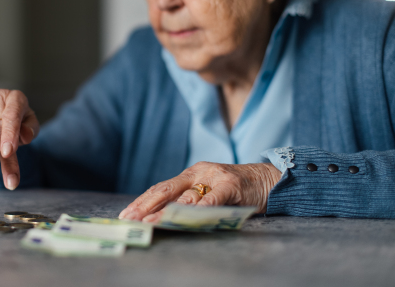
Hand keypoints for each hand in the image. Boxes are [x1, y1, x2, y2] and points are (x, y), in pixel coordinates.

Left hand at [118, 162, 281, 221]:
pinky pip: (215, 198)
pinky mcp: (232, 185)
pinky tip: (188, 217)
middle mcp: (199, 173)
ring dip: (168, 211)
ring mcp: (215, 177)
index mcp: (190, 174)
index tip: (125, 214)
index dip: (141, 201)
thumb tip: (160, 218)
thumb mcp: (209, 191)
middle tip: (130, 219)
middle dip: (145, 205)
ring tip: (151, 222)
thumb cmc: (235, 189)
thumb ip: (189, 201)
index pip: (160, 188)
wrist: (268, 178)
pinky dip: (202, 208)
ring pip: (187, 196)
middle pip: (166, 190)